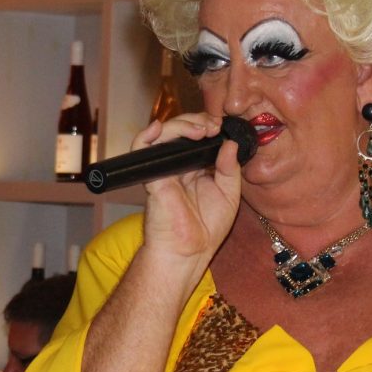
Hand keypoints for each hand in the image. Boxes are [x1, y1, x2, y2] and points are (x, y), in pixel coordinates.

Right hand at [135, 113, 244, 267]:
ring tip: (201, 129)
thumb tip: (229, 143)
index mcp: (196, 168)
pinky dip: (146, 134)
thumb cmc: (207, 228)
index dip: (208, 126)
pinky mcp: (152, 176)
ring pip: (163, 133)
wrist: (190, 251)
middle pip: (180, 130)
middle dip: (197, 121)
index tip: (221, 127)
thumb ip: (230, 168)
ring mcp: (163, 169)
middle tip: (213, 126)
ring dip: (181, 124)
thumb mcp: (229, 194)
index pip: (197, 137)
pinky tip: (159, 127)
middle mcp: (178, 165)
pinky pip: (141, 149)